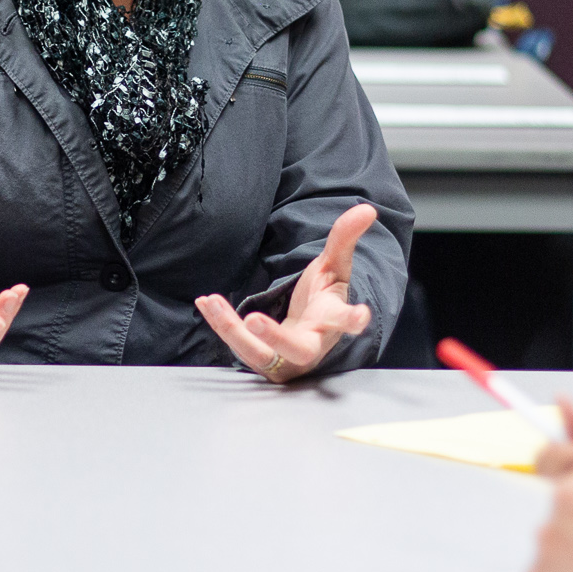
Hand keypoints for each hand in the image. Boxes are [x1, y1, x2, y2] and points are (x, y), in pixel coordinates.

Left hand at [196, 202, 377, 382]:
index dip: (352, 320)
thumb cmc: (322, 299)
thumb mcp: (332, 266)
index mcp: (330, 320)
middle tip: (255, 321)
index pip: (344, 320)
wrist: (306, 332)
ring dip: (233, 331)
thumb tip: (367, 209)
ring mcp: (284, 359)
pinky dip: (220, 326)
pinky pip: (238, 348)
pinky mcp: (261, 361)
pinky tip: (206, 303)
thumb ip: (344, 239)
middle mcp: (310, 345)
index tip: (360, 316)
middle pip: (298, 349)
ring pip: (259, 354)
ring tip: (214, 303)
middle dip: (276, 338)